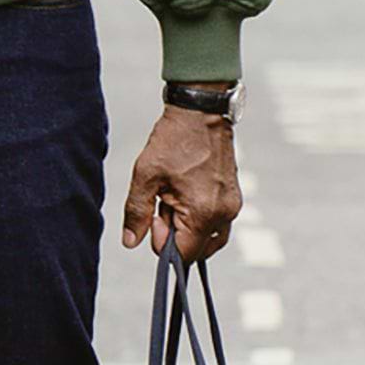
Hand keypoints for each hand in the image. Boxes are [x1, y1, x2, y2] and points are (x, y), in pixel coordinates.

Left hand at [121, 108, 241, 262]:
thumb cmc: (174, 139)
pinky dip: (199, 218)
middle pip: (196, 250)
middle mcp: (224, 214)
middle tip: (164, 203)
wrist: (201, 110)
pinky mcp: (233, 198)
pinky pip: (216, 223)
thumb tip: (131, 242)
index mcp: (204, 213)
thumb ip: (137, 212)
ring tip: (174, 197)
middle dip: (175, 234)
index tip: (155, 213)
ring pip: (208, 238)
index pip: (182, 254)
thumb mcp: (146, 175)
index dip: (161, 241)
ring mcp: (232, 206)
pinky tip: (185, 194)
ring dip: (187, 227)